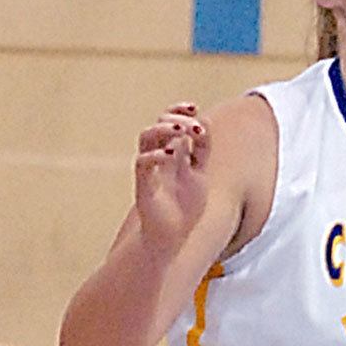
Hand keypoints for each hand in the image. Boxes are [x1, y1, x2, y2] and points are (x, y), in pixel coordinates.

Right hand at [133, 104, 209, 253]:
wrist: (172, 238)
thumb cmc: (185, 208)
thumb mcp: (199, 175)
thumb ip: (201, 153)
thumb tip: (203, 124)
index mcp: (172, 152)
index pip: (171, 121)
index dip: (180, 110)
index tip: (194, 107)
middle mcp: (158, 156)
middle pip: (159, 124)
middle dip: (175, 118)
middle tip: (193, 124)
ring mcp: (149, 169)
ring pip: (146, 137)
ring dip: (163, 129)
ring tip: (181, 132)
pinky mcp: (143, 186)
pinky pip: (142, 163)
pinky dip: (155, 155)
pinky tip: (170, 154)